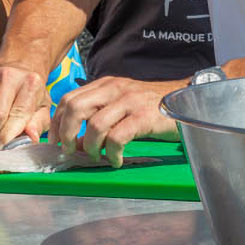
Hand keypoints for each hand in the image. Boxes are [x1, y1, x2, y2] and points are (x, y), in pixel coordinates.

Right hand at [0, 61, 52, 147]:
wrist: (18, 71)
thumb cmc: (32, 96)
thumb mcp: (43, 110)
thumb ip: (38, 124)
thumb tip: (31, 138)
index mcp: (30, 83)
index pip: (16, 115)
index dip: (9, 137)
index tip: (5, 150)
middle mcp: (8, 77)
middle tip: (1, 144)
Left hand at [49, 76, 181, 166]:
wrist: (188, 99)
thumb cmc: (152, 106)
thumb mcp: (121, 105)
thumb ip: (97, 118)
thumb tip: (73, 143)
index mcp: (105, 85)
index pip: (68, 99)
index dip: (56, 123)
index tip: (56, 141)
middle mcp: (114, 89)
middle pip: (75, 107)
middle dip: (65, 133)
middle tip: (69, 150)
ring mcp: (129, 102)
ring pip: (94, 125)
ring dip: (90, 146)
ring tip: (98, 156)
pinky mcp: (143, 117)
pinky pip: (117, 137)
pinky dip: (112, 153)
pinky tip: (116, 159)